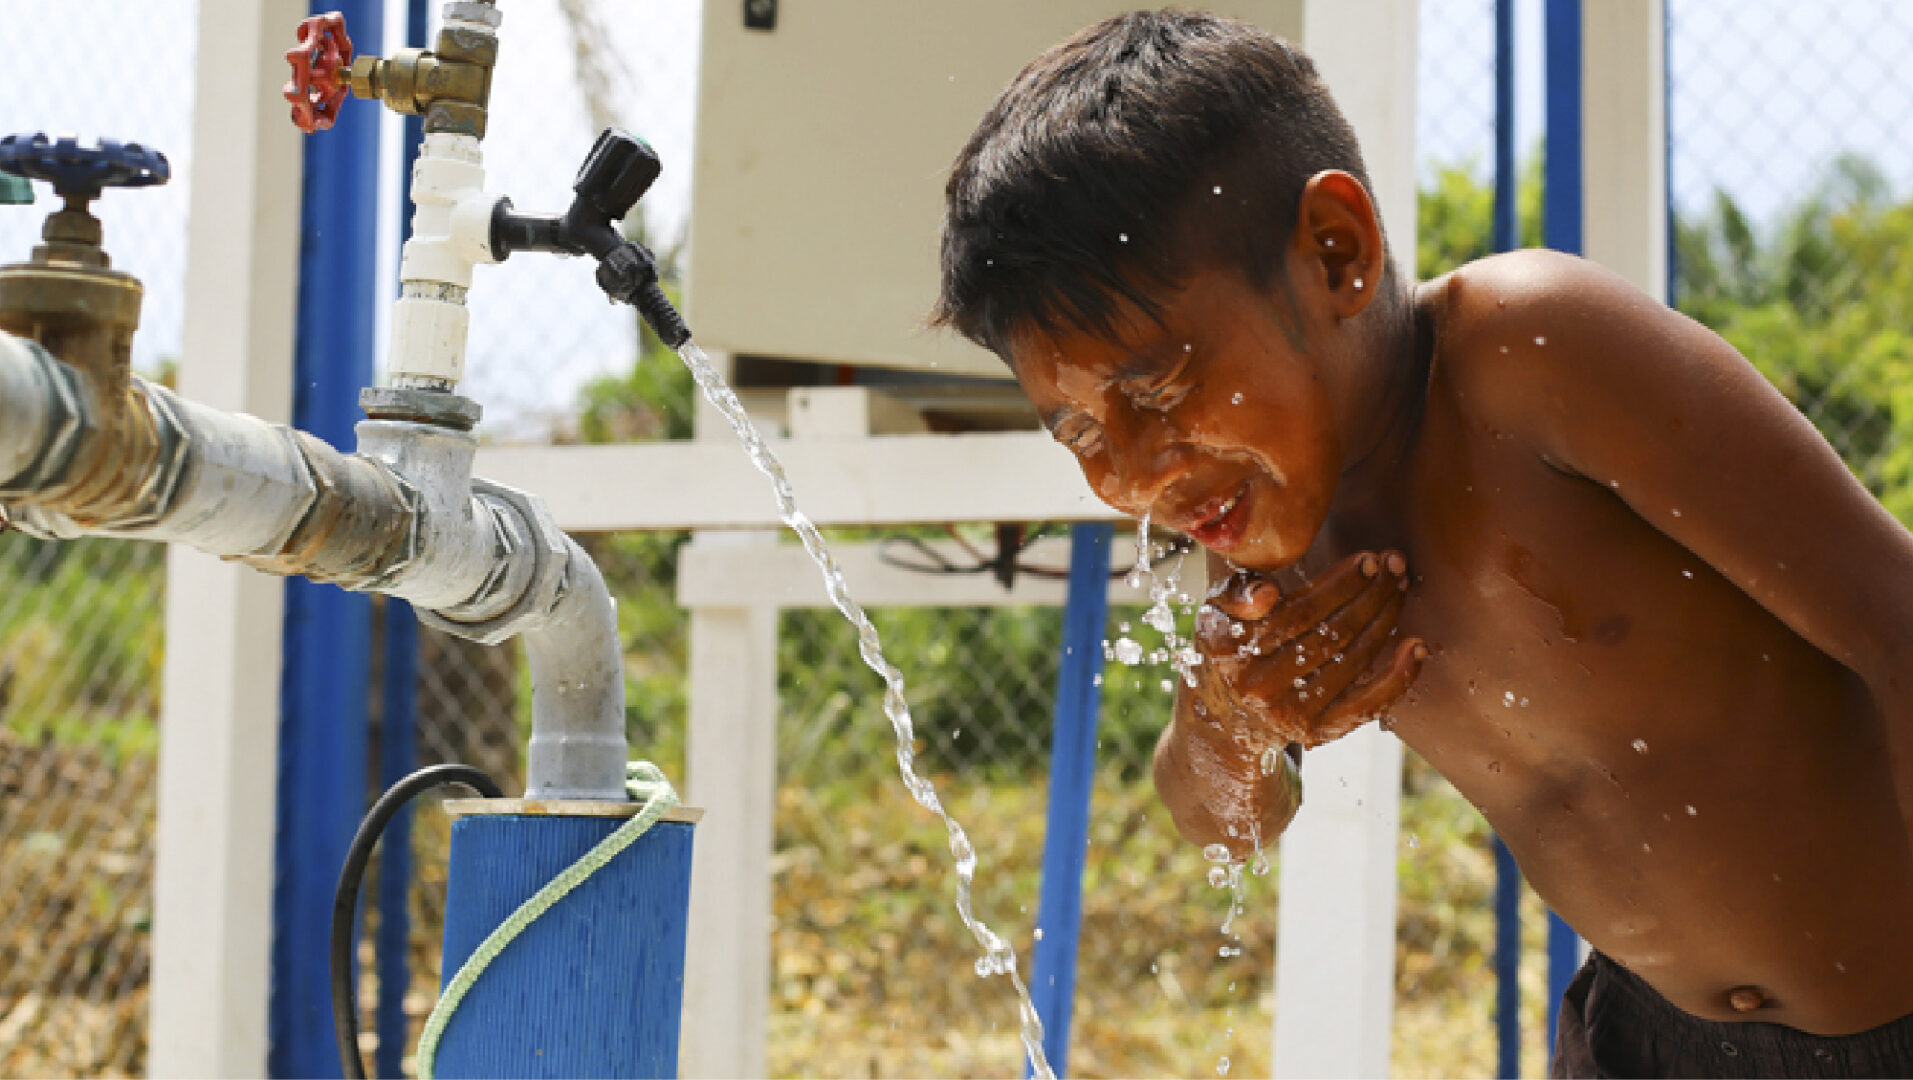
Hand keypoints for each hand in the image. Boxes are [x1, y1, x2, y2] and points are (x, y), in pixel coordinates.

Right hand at [1196, 549, 1425, 749]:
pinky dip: (1398, 676)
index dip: (1340, 585)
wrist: (1228, 717)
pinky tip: (1417, 646)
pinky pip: (1367, 704)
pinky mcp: (1317, 731)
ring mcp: (1289, 712)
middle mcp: (1256, 685)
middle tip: (1393, 565)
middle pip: (1331, 632)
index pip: (1297, 611)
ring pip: (1353, 659)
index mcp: (1228, 647)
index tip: (1368, 560)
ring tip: (1399, 588)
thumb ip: (1237, 591)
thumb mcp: (1217, 612)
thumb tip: (1268, 592)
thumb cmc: (1232, 646)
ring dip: (1385, 620)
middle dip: (1371, 593)